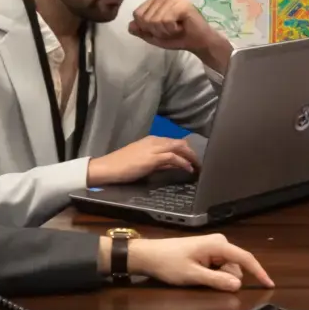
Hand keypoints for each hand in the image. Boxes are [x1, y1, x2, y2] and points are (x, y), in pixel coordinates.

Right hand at [88, 133, 202, 185]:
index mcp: (152, 140)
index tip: (193, 158)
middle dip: (192, 152)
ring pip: (179, 147)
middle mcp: (155, 141)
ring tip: (198, 166)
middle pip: (180, 143)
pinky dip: (183, 163)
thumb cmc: (123, 166)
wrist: (108, 167)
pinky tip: (189, 169)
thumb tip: (174, 165)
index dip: (186, 150)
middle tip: (200, 163)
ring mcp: (154, 148)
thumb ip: (160, 163)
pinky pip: (173, 157)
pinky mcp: (153, 157)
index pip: (174, 142)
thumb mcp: (144, 162)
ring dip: (191, 157)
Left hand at [129, 0, 231, 71]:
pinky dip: (172, 29)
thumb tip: (130, 26)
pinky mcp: (181, 4)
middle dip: (157, 31)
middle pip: (145, 18)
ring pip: (155, 20)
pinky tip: (181, 26)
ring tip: (176, 28)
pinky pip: (166, 21)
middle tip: (170, 29)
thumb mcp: (154, 36)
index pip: (137, 14)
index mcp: (155, 0)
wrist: (197, 42)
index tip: (160, 29)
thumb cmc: (177, 37)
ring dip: (165, 31)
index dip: (146, 28)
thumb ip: (142, 30)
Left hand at [129, 232, 272, 290]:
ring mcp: (214, 247)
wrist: (149, 255)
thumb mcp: (192, 275)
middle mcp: (220, 243)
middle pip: (236, 266)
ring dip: (218, 277)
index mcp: (218, 245)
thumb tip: (238, 285)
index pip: (246, 258)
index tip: (270, 284)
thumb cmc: (168, 263)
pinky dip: (213, 274)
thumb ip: (216, 281)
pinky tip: (197, 274)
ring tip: (196, 277)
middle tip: (202, 280)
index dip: (259, 272)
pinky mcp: (209, 251)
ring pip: (228, 268)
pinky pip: (220, 267)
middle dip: (226, 278)